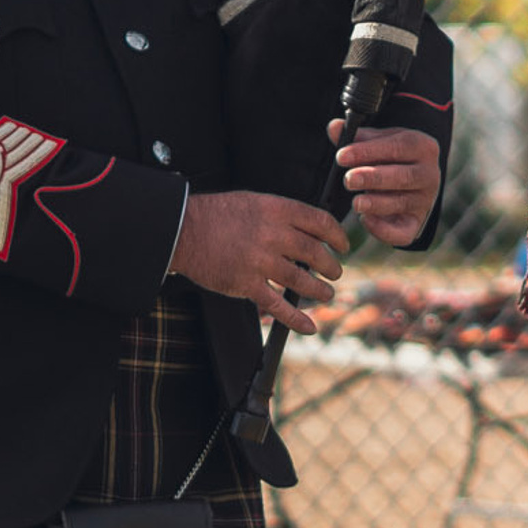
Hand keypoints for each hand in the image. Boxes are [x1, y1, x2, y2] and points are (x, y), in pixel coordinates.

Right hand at [170, 189, 344, 334]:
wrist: (184, 229)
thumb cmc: (218, 214)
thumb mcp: (255, 201)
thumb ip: (282, 214)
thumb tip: (310, 229)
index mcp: (277, 210)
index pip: (320, 222)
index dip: (338, 236)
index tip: (343, 246)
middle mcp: (272, 235)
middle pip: (316, 253)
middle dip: (331, 266)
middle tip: (335, 273)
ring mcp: (260, 261)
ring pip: (302, 281)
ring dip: (319, 290)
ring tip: (326, 294)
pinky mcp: (246, 284)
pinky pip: (278, 306)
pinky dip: (296, 319)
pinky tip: (310, 326)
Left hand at [331, 123, 441, 248]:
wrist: (409, 181)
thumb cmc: (390, 157)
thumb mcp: (377, 142)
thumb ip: (356, 136)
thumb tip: (334, 127)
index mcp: (422, 146)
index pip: (398, 146)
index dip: (369, 151)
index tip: (342, 156)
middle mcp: (429, 174)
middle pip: (404, 176)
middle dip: (374, 178)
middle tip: (349, 179)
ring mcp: (425, 201)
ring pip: (402, 203)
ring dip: (377, 203)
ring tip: (356, 202)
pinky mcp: (416, 224)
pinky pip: (403, 232)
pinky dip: (384, 230)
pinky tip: (365, 220)